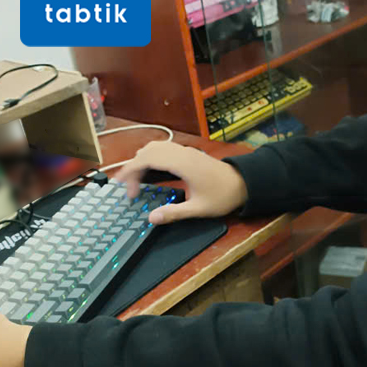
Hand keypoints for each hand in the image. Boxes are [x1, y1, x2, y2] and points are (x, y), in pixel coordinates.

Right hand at [116, 141, 248, 224]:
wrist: (243, 183)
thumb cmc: (223, 196)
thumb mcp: (199, 209)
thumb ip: (174, 214)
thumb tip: (151, 218)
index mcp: (182, 164)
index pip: (148, 159)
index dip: (131, 171)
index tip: (122, 187)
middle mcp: (182, 153)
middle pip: (148, 152)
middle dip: (133, 169)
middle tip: (129, 190)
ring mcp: (185, 151)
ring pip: (155, 147)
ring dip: (141, 161)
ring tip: (136, 182)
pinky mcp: (188, 153)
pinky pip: (163, 149)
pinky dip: (151, 158)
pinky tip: (150, 173)